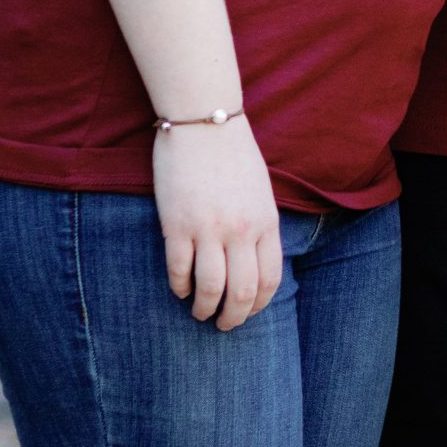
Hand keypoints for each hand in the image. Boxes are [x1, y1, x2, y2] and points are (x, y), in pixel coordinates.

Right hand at [152, 116, 282, 329]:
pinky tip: (179, 289)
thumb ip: (259, 226)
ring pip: (209, 290)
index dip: (257, 305)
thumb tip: (253, 262)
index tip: (247, 313)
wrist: (204, 121)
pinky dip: (179, 288)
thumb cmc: (233, 154)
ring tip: (199, 313)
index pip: (269, 280)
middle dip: (233, 318)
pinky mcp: (177, 225)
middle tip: (223, 326)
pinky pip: (179, 271)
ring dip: (204, 310)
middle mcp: (241, 231)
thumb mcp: (260, 192)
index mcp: (266, 222)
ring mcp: (209, 230)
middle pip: (241, 293)